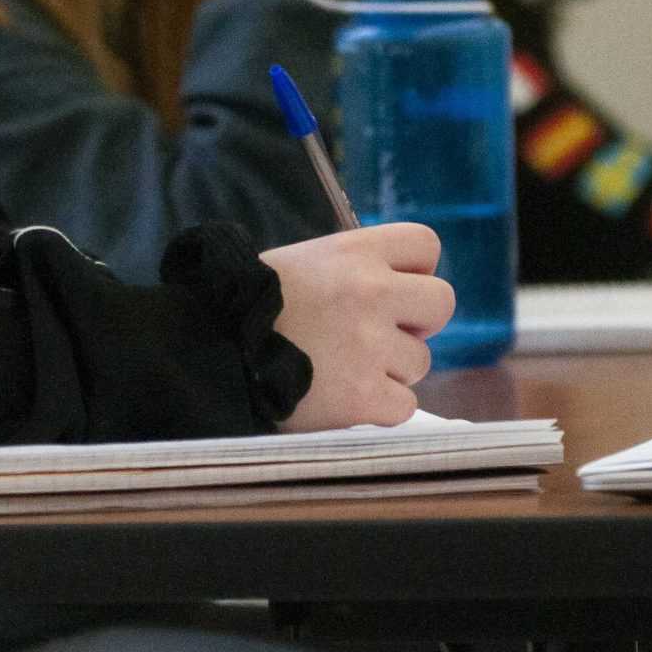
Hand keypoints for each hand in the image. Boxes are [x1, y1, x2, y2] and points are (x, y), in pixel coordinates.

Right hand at [263, 222, 453, 430]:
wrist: (210, 353)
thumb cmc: (249, 307)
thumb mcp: (302, 264)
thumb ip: (352, 270)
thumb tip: (398, 290)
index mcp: (354, 252)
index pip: (426, 245)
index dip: (415, 270)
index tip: (393, 288)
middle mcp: (370, 292)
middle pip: (442, 302)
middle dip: (417, 323)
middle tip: (380, 335)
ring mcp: (369, 346)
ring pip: (420, 361)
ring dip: (390, 369)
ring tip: (343, 368)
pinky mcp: (363, 396)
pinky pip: (404, 404)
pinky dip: (378, 407)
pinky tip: (343, 397)